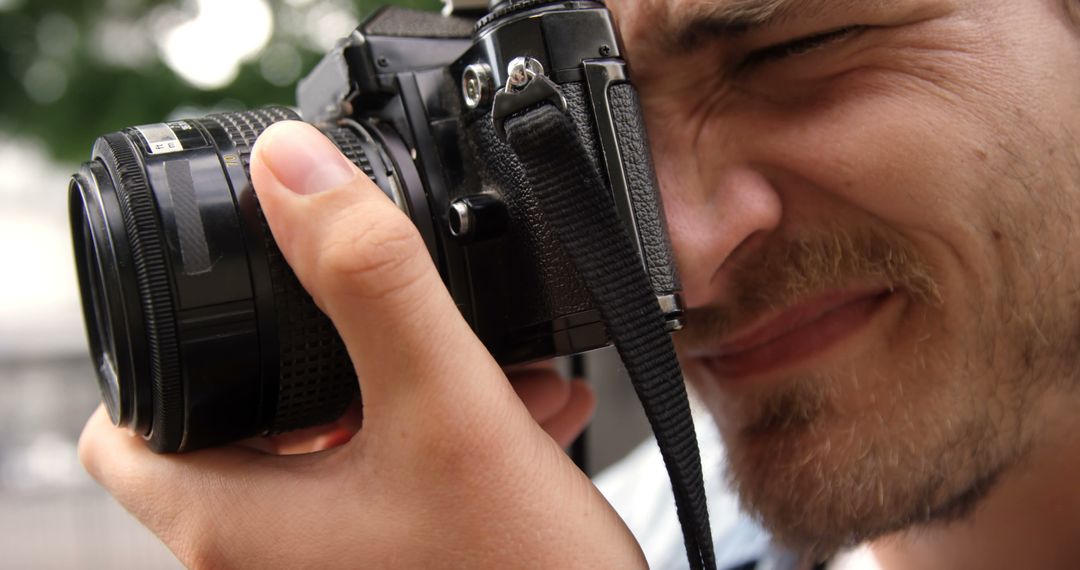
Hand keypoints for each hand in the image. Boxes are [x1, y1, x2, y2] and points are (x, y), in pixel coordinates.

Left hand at [78, 121, 643, 568]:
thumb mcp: (449, 410)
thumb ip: (371, 281)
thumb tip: (292, 169)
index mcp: (237, 527)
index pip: (119, 431)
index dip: (164, 347)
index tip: (234, 296)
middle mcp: (270, 559)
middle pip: (247, 421)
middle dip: (331, 352)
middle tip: (394, 318)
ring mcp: (336, 564)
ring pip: (337, 446)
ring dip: (410, 386)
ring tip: (500, 365)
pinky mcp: (398, 562)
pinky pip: (395, 480)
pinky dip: (445, 435)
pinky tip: (530, 412)